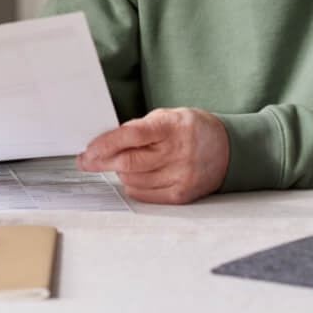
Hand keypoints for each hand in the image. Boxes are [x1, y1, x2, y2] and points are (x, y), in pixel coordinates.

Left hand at [76, 107, 229, 204]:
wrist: (226, 149)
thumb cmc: (190, 129)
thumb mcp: (167, 117)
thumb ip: (139, 129)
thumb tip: (105, 144)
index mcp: (173, 127)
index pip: (132, 135)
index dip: (106, 143)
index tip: (89, 149)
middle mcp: (178, 153)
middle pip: (129, 162)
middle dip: (102, 162)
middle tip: (86, 161)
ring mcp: (181, 176)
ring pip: (133, 180)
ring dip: (119, 172)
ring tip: (120, 164)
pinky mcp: (181, 195)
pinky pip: (144, 194)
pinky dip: (132, 185)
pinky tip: (134, 176)